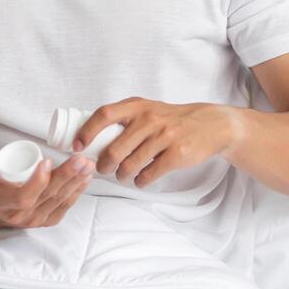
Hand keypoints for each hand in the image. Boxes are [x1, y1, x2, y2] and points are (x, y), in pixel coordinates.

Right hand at [0, 147, 93, 228]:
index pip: (23, 197)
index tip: (47, 161)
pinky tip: (86, 178)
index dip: (37, 181)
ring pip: (59, 201)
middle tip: (80, 159)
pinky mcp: (45, 221)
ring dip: (76, 183)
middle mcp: (19, 215)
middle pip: (47, 197)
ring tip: (88, 166)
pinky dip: (76, 192)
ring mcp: (34, 220)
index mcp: (1, 202)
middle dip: (66, 177)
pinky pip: (63, 207)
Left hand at [75, 96, 242, 188]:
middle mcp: (150, 119)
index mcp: (139, 107)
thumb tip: (93, 137)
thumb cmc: (174, 119)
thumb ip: (126, 118)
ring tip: (124, 175)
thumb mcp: (150, 109)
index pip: (104, 115)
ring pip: (130, 165)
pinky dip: (141, 181)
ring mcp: (165, 137)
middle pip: (114, 149)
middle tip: (103, 169)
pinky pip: (149, 174)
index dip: (86, 131)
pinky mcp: (177, 154)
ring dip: (122, 175)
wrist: (212, 124)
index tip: (77, 145)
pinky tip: (141, 179)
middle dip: (104, 165)